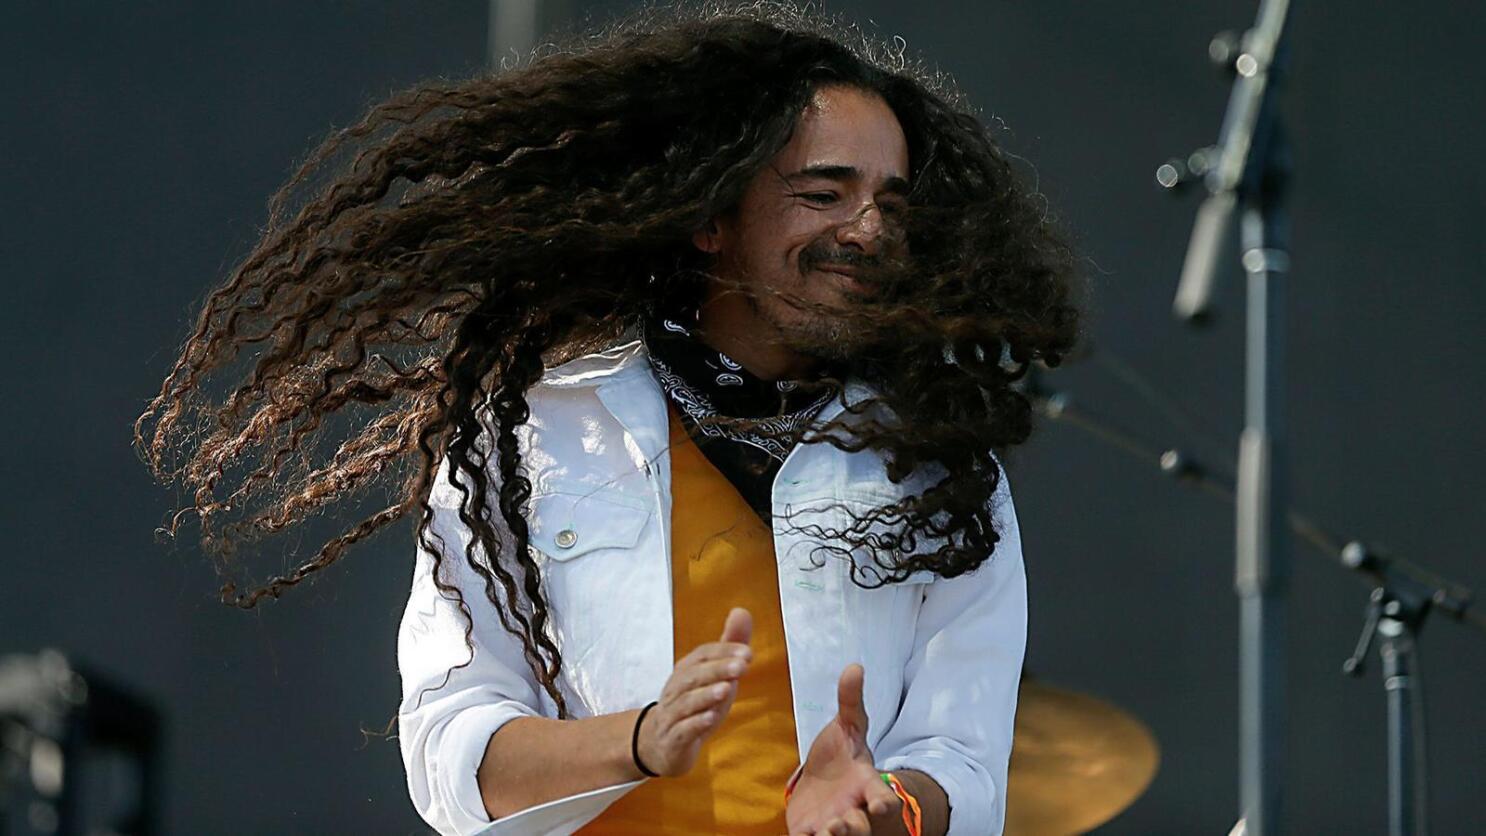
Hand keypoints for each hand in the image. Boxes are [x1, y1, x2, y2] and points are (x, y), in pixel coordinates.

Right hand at [633, 606, 752, 777]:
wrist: (661, 744)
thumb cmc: (693, 704)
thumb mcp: (713, 675)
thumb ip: (728, 646)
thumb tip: (742, 611)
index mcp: (686, 671)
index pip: (702, 655)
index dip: (724, 652)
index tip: (747, 652)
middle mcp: (676, 689)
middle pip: (694, 676)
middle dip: (718, 669)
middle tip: (742, 666)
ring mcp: (673, 715)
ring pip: (687, 702)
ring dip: (707, 695)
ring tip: (727, 689)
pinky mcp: (673, 739)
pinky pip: (682, 730)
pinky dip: (696, 723)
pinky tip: (711, 718)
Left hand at [785, 663, 903, 834]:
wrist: (821, 779)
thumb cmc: (841, 754)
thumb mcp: (847, 726)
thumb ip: (851, 700)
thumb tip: (854, 666)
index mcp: (865, 784)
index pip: (883, 798)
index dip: (884, 803)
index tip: (882, 806)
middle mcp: (852, 809)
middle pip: (860, 828)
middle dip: (853, 828)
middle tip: (840, 824)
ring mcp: (831, 824)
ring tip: (824, 832)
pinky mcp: (807, 832)